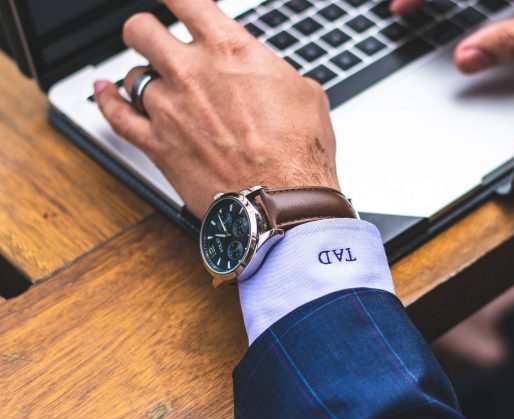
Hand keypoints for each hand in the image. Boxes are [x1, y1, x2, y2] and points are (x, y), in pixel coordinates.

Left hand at [94, 0, 337, 218]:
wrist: (283, 202)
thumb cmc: (299, 153)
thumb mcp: (306, 94)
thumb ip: (275, 73)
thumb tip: (271, 76)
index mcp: (229, 48)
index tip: (174, 2)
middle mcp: (190, 71)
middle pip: (140, 29)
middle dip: (147, 32)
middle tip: (156, 41)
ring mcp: (168, 108)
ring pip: (132, 75)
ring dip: (143, 78)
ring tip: (156, 87)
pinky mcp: (157, 145)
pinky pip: (116, 115)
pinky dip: (107, 101)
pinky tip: (104, 92)